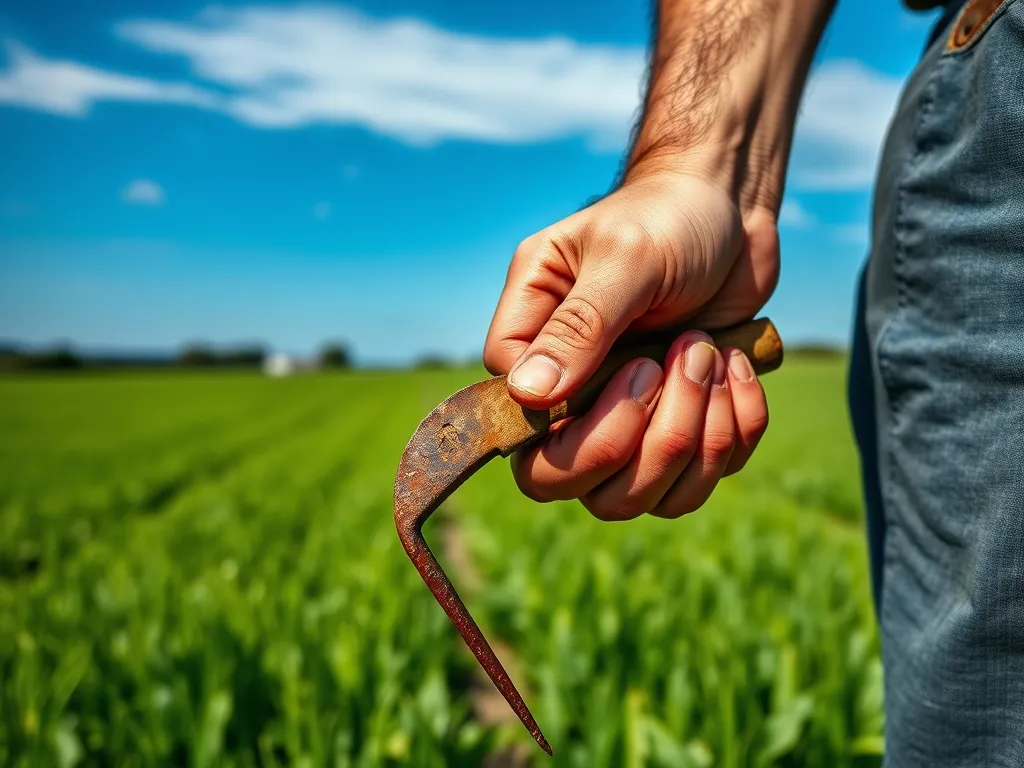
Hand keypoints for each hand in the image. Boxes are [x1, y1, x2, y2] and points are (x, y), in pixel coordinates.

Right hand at [483, 170, 777, 519]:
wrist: (730, 210)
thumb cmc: (670, 217)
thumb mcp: (626, 258)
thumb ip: (578, 326)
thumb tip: (526, 395)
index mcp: (529, 332)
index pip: (512, 415)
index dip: (568, 420)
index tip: (636, 365)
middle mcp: (564, 384)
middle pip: (558, 478)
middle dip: (633, 445)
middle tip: (681, 366)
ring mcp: (617, 414)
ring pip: (629, 494)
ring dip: (691, 438)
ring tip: (712, 357)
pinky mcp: (672, 427)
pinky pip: (692, 482)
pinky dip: (731, 434)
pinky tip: (738, 370)